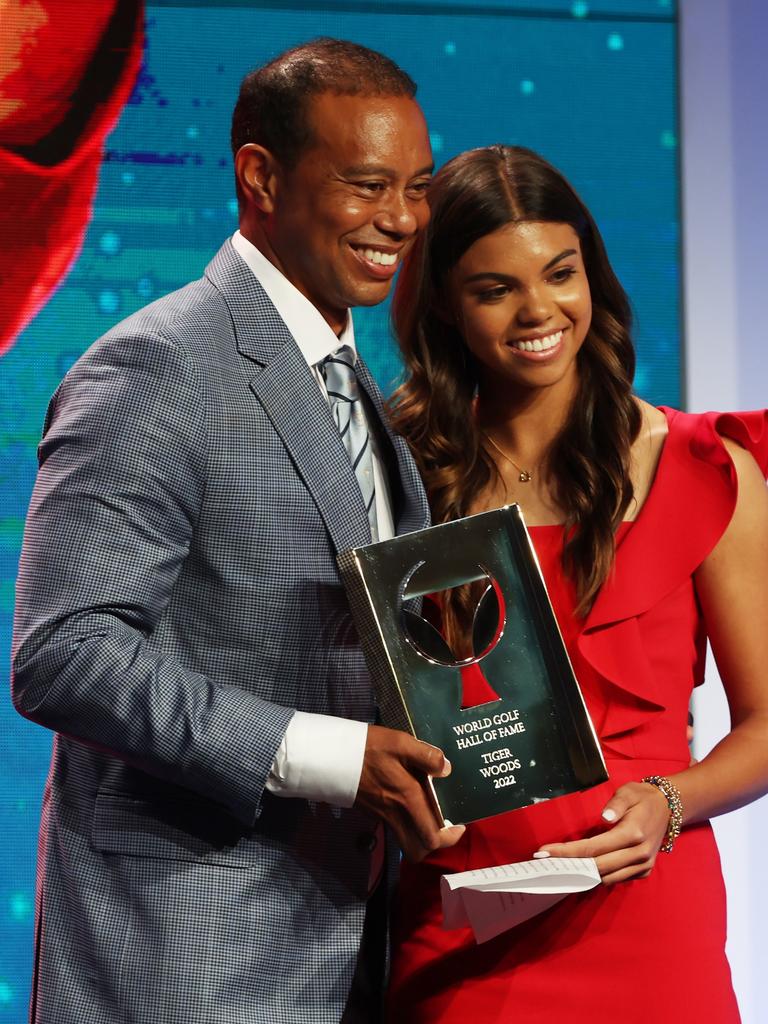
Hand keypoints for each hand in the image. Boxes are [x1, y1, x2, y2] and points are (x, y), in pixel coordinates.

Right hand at [355, 724, 464, 861]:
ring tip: (431, 817)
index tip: (459, 825)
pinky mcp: (374, 812)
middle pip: (419, 850)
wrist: (333, 756)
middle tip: (445, 826)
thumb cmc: (369, 748)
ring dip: (421, 838)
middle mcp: (397, 814)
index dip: (450, 837)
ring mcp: (383, 816)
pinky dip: (408, 826)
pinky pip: (396, 829)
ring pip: (407, 843)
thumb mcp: (400, 742)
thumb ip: (426, 756)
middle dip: (435, 844)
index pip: (432, 836)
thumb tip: (446, 769)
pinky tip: (412, 804)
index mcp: (408, 799)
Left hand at [535, 782, 670, 885]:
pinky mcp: (645, 871)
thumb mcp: (628, 792)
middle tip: (546, 862)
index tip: (545, 852)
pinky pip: (618, 879)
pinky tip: (583, 869)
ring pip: (607, 878)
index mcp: (633, 834)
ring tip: (560, 867)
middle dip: (569, 866)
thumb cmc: (642, 797)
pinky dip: (600, 876)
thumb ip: (616, 804)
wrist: (669, 807)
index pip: (593, 848)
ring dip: (583, 875)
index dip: (567, 852)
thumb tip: (605, 817)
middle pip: (597, 867)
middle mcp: (639, 853)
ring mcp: (643, 865)